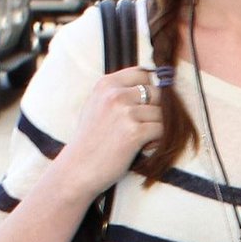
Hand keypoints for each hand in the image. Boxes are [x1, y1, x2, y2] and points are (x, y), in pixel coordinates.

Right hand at [54, 67, 163, 199]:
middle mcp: (115, 94)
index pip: (143, 73)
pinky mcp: (134, 132)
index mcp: (106, 84)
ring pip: (162, 113)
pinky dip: (159, 139)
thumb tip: (150, 85)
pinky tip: (146, 146)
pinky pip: (162, 130)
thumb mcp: (96, 105)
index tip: (148, 103)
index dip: (151, 88)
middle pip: (157, 92)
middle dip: (158, 109)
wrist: (78, 168)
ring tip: (145, 139)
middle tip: (148, 125)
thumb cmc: (89, 140)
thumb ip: (117, 93)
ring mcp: (125, 113)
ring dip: (159, 127)